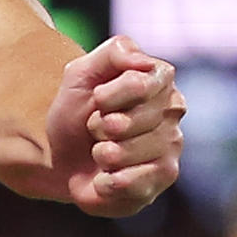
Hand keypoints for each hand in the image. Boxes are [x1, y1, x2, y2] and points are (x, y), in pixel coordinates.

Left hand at [44, 35, 181, 216]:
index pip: (136, 84)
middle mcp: (173, 110)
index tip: (96, 101)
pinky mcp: (164, 178)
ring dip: (100, 154)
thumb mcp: (82, 72)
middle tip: (97, 128)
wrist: (63, 153)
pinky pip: (131, 183)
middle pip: (127, 122)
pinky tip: (105, 177)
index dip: (105, 97)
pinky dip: (105, 182)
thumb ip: (114, 53)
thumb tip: (145, 62)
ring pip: (125, 154)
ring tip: (102, 151)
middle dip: (99, 127)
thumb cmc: (77, 110)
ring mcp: (172, 145)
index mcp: (159, 77)